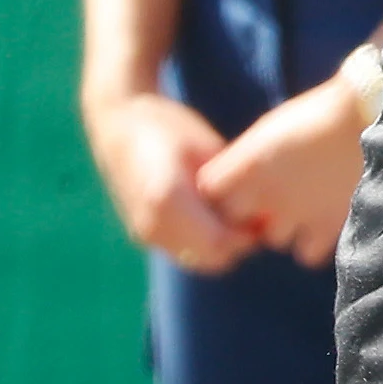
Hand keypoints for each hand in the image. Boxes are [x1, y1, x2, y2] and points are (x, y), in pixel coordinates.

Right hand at [85, 90, 252, 276]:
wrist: (119, 124)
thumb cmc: (169, 127)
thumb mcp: (206, 149)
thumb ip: (228, 186)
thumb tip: (259, 214)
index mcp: (168, 199)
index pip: (219, 243)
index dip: (247, 236)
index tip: (263, 216)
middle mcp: (152, 224)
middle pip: (210, 259)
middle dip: (236, 244)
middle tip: (253, 218)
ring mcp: (144, 232)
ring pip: (196, 259)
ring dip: (218, 247)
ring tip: (233, 215)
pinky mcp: (141, 233)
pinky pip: (180, 251)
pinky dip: (201, 243)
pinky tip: (211, 215)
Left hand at [197, 76, 367, 268]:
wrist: (370, 114)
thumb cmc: (318, 114)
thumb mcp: (269, 131)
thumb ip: (243, 161)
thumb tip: (226, 182)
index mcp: (246, 165)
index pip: (210, 192)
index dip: (221, 190)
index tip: (233, 184)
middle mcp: (264, 194)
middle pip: (238, 222)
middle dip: (251, 214)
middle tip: (272, 198)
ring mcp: (296, 213)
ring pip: (274, 239)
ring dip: (285, 226)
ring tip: (306, 203)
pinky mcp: (326, 226)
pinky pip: (307, 253)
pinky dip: (313, 242)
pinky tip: (323, 220)